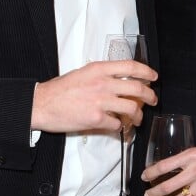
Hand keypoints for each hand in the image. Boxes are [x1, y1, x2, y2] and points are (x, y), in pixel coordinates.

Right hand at [31, 60, 156, 133]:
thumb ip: (102, 75)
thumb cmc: (59, 90)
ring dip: (138, 116)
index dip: (147, 72)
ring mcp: (101, 101)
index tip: (153, 77)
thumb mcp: (82, 73)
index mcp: (99, 69)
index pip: (131, 67)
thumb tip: (120, 83)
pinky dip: (120, 128)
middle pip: (137, 88)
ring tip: (137, 119)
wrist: (42, 104)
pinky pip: (118, 124)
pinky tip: (118, 127)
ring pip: (132, 108)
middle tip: (152, 100)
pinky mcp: (96, 119)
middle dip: (150, 96)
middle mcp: (102, 83)